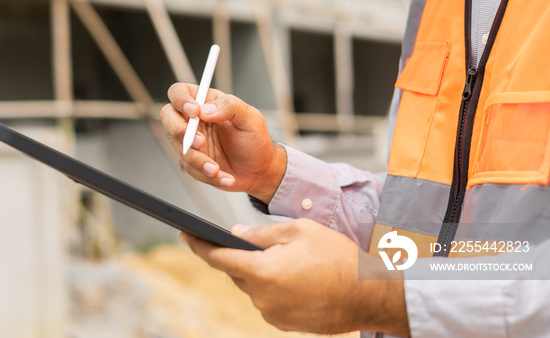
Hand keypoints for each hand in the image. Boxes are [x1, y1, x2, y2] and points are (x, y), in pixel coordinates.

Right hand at [160, 83, 286, 203]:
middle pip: (168, 116)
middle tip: (200, 142)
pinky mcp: (192, 162)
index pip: (179, 92)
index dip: (180, 99)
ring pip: (178, 147)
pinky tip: (225, 177)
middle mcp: (194, 120)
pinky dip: (207, 175)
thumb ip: (230, 107)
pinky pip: (191, 169)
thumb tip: (206, 110)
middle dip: (180, 130)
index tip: (195, 111)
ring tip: (217, 168)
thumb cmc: (255, 139)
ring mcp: (190, 142)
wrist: (259, 169)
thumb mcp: (250, 118)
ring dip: (197, 159)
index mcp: (205, 102)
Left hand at [180, 219, 409, 335]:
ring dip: (264, 272)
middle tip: (267, 243)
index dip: (199, 245)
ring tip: (293, 261)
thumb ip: (262, 233)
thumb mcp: (299, 230)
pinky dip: (276, 287)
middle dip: (245, 257)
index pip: (218, 258)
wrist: (371, 295)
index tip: (185, 235)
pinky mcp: (286, 324)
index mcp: (262, 272)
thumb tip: (236, 235)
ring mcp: (273, 315)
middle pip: (238, 273)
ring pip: (255, 287)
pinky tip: (299, 278)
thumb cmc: (338, 258)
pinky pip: (270, 301)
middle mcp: (262, 298)